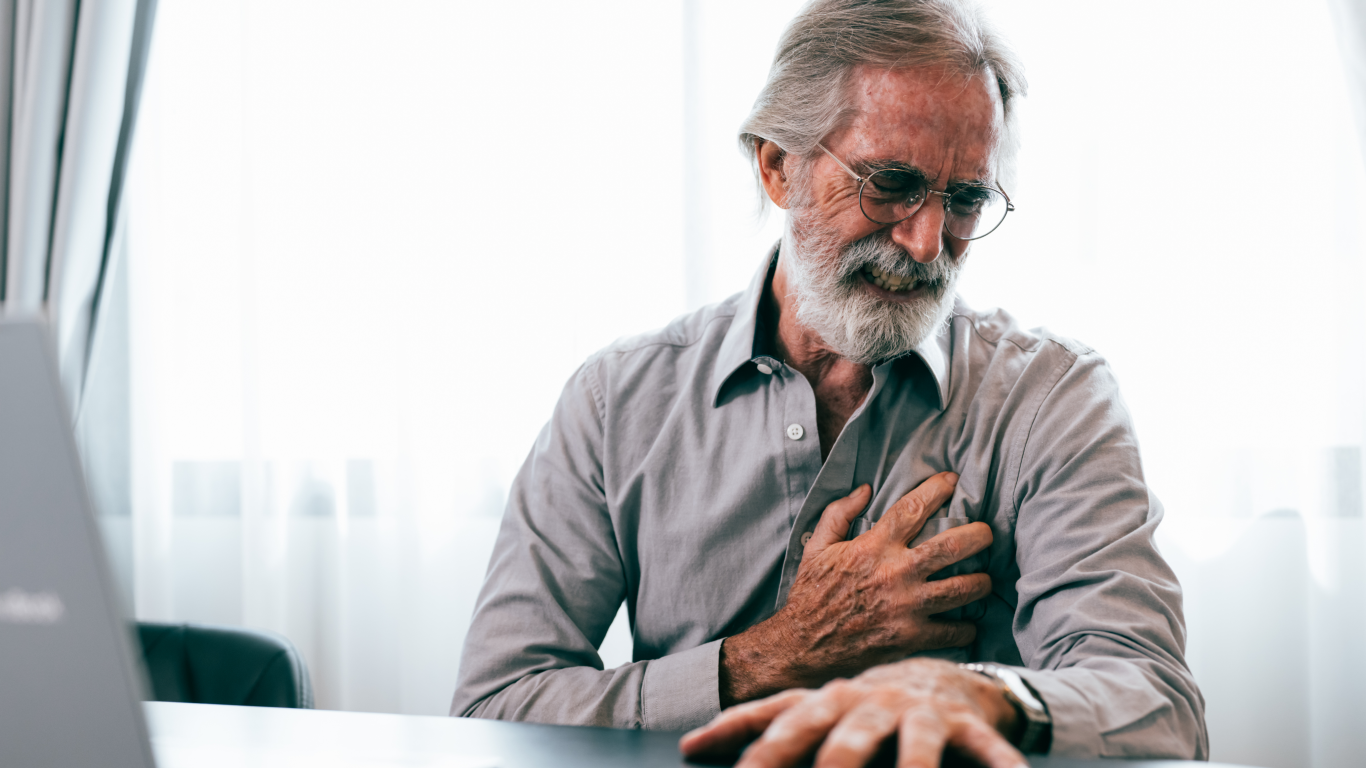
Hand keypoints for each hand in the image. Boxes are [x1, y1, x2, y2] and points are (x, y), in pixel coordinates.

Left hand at [681, 658, 1026, 767]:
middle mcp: (867, 702)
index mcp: (827, 699)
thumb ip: (763, 727)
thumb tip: (688, 743)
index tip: (696, 751)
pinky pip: (983, 749)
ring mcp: (915, 712)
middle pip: (839, 733)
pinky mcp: (961, 723)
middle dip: (821, 762)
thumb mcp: (816, 709)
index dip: (739, 734)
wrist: (943, 676)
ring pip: (911, 744)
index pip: (777, 716)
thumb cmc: (866, 703)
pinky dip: (999, 764)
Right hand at [718, 473, 992, 704]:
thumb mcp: (817, 547)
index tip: (952, 481)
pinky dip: (966, 626)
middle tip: (987, 534)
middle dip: (979, 535)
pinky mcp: (911, 637)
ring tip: (985, 579)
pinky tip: (967, 622)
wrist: (803, 646)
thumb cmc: (811, 594)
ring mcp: (907, 607)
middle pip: (952, 546)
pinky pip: (953, 630)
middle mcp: (896, 573)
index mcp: (873, 547)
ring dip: (981, 582)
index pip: (913, 508)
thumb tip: (865, 489)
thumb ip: (838, 513)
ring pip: (963, 588)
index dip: (937, 489)